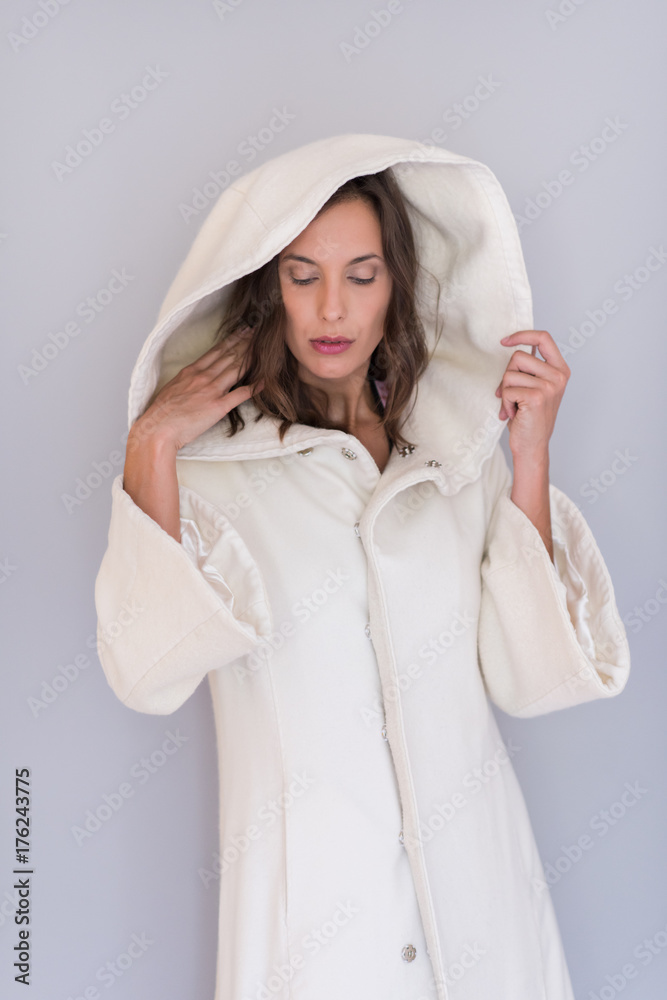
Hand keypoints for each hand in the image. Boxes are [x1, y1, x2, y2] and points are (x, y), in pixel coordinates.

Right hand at [129, 326, 262, 452]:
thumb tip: (192, 379)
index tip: (242, 331)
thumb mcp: (172, 389)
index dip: (232, 340)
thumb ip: (186, 381)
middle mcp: (203, 377)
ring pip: (235, 369)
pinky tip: (265, 381)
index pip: (216, 351)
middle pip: (229, 356)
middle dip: (245, 342)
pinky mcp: (218, 407)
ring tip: (263, 347)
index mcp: (191, 372)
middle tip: (259, 331)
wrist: (157, 429)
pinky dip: (254, 387)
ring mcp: (211, 391)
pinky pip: (240, 395)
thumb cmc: (161, 413)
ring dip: (250, 357)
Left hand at [495, 330, 569, 460]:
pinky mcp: (536, 397)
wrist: (532, 446)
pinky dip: (504, 403)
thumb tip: (512, 345)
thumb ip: (530, 368)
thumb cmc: (530, 417)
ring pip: (509, 373)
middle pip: (518, 356)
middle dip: (507, 375)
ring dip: (505, 392)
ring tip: (515, 406)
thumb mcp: (535, 387)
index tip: (504, 341)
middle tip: (511, 394)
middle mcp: (558, 376)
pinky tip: (514, 414)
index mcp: (560, 370)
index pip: (543, 338)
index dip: (522, 335)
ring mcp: (549, 386)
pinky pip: (507, 389)